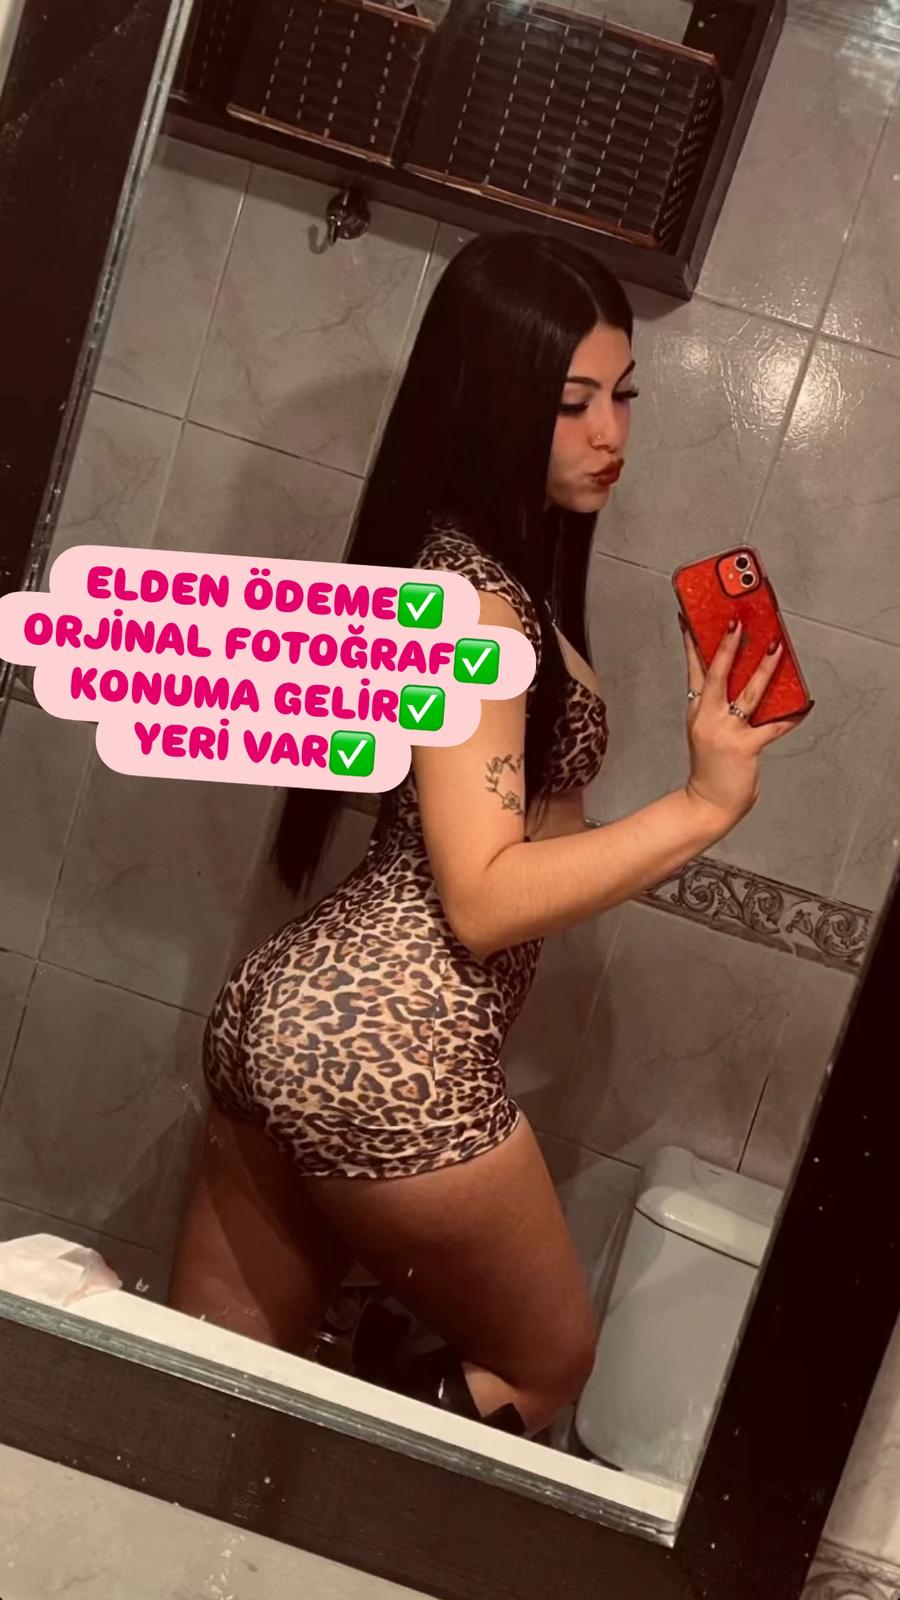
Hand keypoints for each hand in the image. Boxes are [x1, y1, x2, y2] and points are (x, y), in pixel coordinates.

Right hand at [680, 618, 810, 835]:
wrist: (707, 803)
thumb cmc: (711, 768)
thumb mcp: (705, 731)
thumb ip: (717, 708)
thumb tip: (744, 681)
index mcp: (697, 711)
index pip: (692, 670)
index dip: (691, 643)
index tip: (689, 618)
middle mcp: (707, 718)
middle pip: (716, 674)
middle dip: (726, 646)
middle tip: (736, 622)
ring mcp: (726, 732)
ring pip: (748, 694)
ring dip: (764, 669)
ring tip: (776, 647)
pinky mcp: (745, 747)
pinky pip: (774, 727)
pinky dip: (792, 716)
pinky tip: (805, 705)